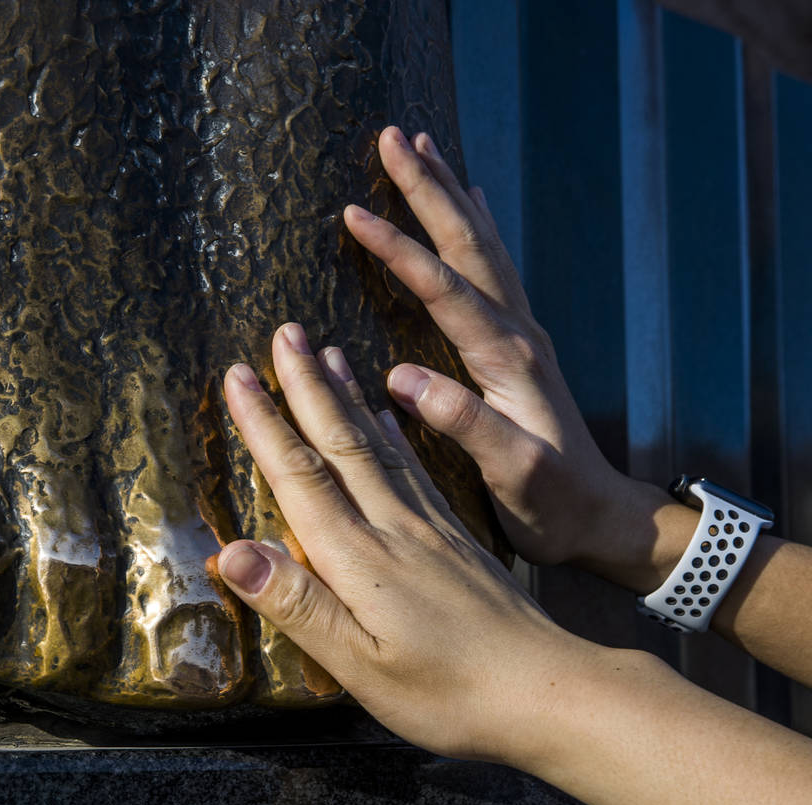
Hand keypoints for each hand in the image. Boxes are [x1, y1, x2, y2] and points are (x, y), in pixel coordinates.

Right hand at [216, 324, 594, 760]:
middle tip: (284, 331)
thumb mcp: (362, 667)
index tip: (238, 375)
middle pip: (339, 443)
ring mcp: (428, 527)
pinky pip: (413, 467)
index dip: (264, 426)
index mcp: (360, 558)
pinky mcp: (454, 536)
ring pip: (377, 445)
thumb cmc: (450, 694)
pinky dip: (390, 433)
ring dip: (346, 397)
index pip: (301, 477)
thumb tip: (230, 552)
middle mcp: (393, 527)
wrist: (553, 691)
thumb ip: (297, 606)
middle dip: (305, 386)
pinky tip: (383, 414)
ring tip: (328, 351)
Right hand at [343, 127, 645, 568]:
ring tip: (426, 145)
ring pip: (483, 245)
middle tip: (393, 136)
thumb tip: (402, 378)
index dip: (399, 249)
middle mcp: (519, 332)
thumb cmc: (551, 504)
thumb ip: (464, 425)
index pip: (445, 289)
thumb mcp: (512, 475)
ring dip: (451, 193)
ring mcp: (522, 333)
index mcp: (508, 359)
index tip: (354, 212)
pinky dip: (478, 225)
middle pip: (469, 243)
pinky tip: (473, 202)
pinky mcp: (519, 344)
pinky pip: (495, 267)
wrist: (601, 517)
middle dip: (429, 188)